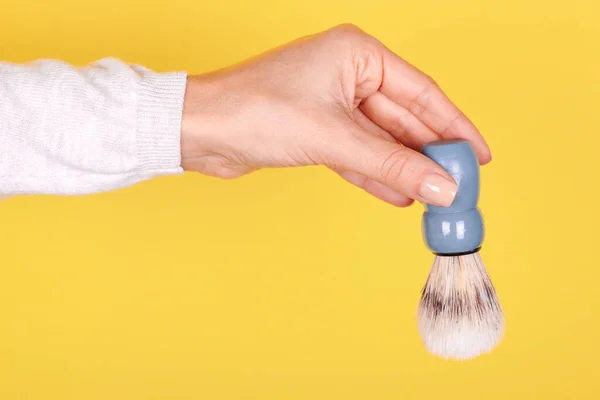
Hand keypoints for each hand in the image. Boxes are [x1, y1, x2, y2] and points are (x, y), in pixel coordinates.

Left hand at [180, 24, 490, 206]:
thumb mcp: (334, 138)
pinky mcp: (316, 131)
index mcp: (357, 54)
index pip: (422, 93)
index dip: (454, 126)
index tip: (479, 155)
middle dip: (429, 154)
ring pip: (381, 141)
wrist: (199, 131)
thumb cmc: (255, 111)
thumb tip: (440, 186)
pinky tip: (400, 196)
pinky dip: (376, 176)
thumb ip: (391, 165)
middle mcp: (347, 74)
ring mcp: (331, 104)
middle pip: (403, 119)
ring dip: (405, 170)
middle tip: (458, 185)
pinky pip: (357, 155)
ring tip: (434, 198)